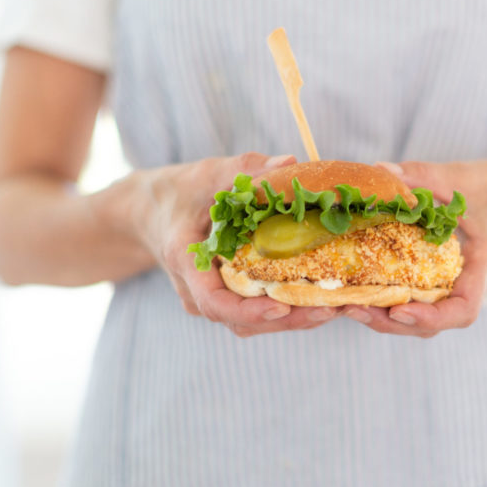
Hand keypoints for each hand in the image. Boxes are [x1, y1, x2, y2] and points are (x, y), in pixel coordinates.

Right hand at [129, 152, 338, 336]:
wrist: (152, 210)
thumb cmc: (180, 191)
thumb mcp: (209, 174)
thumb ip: (245, 169)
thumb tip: (288, 162)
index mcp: (187, 264)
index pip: (215, 303)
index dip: (249, 311)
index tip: (282, 307)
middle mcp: (196, 291)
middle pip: (242, 321)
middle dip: (289, 319)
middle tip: (331, 309)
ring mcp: (210, 298)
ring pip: (251, 323)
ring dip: (293, 319)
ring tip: (335, 307)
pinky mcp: (226, 297)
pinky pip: (255, 312)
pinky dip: (287, 309)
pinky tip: (320, 298)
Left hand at [341, 160, 486, 337]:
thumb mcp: (462, 178)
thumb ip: (423, 175)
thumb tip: (381, 170)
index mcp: (481, 266)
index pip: (463, 310)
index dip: (431, 318)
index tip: (399, 312)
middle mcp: (465, 284)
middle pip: (432, 324)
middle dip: (390, 322)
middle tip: (352, 307)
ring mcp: (449, 285)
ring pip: (419, 318)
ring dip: (382, 316)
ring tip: (346, 304)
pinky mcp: (434, 279)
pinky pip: (412, 298)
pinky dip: (384, 299)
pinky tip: (355, 289)